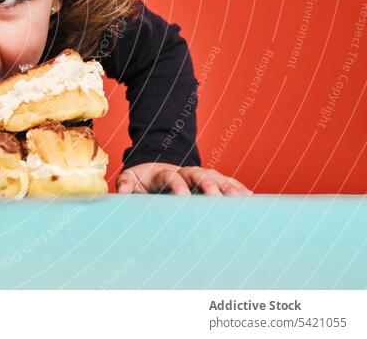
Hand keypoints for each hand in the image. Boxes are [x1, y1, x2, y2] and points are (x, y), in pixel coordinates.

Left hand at [116, 162, 250, 195]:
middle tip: (215, 197)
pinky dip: (237, 189)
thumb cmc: (140, 182)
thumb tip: (121, 190)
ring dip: (228, 187)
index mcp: (162, 173)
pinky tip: (250, 199)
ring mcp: (198, 176)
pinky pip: (225, 184)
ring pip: (215, 178)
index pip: (170, 176)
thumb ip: (126, 184)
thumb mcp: (129, 180)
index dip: (176, 185)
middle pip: (198, 174)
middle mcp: (183, 172)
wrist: (152, 172)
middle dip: (207, 185)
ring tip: (243, 198)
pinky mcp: (209, 183)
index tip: (182, 196)